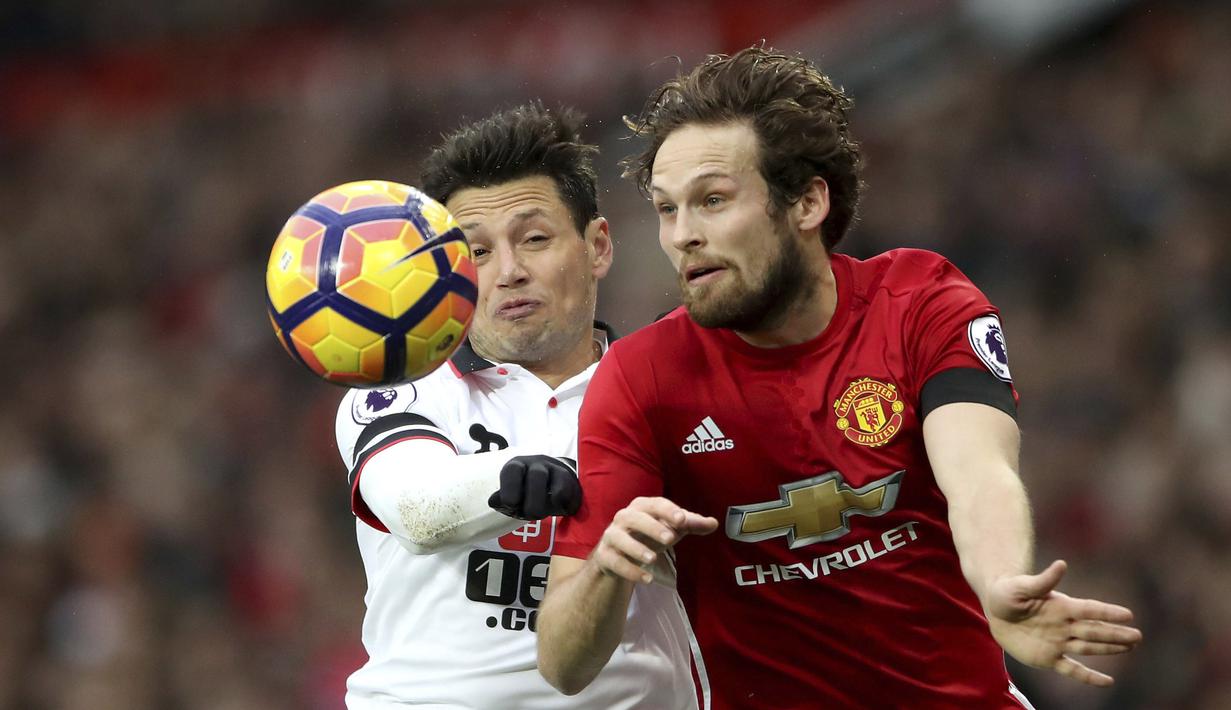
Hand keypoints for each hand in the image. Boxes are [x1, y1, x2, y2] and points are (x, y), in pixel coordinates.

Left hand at [488, 455, 580, 519]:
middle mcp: (535, 463)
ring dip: (546, 503)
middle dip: (533, 501)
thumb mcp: (513, 497)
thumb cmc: (529, 494)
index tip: (512, 505)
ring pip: (556, 486)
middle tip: (531, 515)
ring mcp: (554, 468)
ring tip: (544, 515)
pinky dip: (564, 504)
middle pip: (536, 476)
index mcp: (516, 467)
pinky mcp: (569, 479)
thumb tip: (493, 501)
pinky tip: (561, 510)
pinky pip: (567, 491)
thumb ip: (503, 500)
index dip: (510, 489)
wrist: (557, 486)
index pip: (512, 470)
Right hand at [590, 496, 717, 583]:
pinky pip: (615, 562)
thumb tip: (714, 523)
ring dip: (636, 548)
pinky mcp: (605, 556)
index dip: (668, 510)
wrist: (617, 555)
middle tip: (671, 538)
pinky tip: (648, 579)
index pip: (655, 504)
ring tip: (653, 559)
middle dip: (652, 527)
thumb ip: (691, 525)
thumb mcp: (670, 529)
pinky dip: (630, 571)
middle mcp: (623, 517)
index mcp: (642, 507)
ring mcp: (611, 536)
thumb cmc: (648, 535)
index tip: (682, 520)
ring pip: (619, 539)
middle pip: (635, 518)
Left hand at [985, 560, 1141, 686]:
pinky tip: (1107, 682)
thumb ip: (1043, 580)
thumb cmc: (1009, 592)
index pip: (1089, 610)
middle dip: (1115, 634)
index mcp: (1061, 606)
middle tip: (1138, 636)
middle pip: (1094, 630)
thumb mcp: (1022, 585)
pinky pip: (1072, 670)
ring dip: (1108, 648)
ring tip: (1130, 647)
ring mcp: (1058, 642)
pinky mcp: (1048, 658)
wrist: (996, 610)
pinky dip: (1088, 677)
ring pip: (1088, 647)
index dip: (1107, 612)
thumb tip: (1061, 564)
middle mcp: (1064, 625)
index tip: (1128, 615)